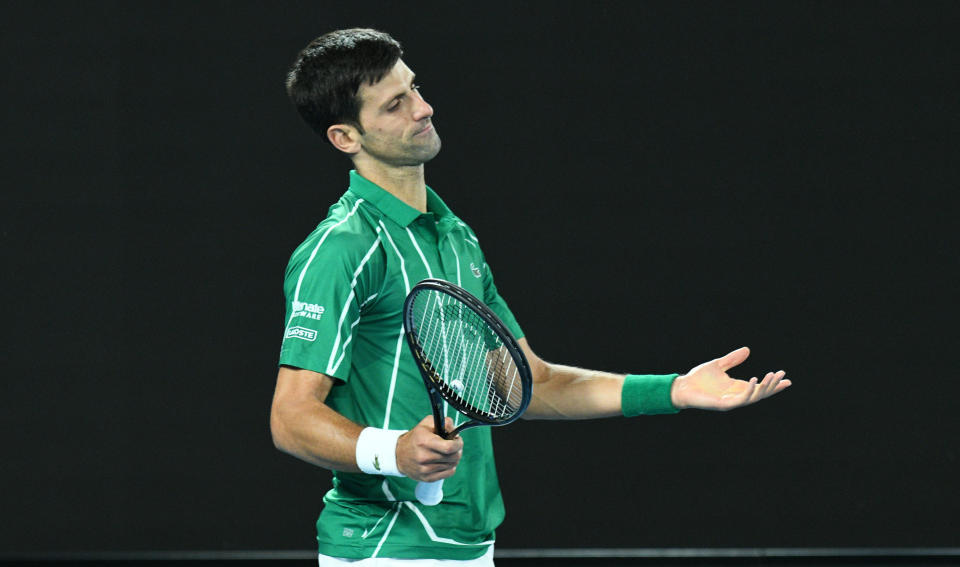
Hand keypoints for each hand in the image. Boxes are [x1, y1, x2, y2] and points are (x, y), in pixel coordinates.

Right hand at [396, 416, 462, 481]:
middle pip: (453, 457)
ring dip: (453, 458)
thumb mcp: (427, 424)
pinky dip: (450, 467)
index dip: (458, 444)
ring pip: (452, 465)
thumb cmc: (415, 438)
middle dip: (458, 450)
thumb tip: (455, 430)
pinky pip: (448, 473)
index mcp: (424, 442)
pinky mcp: (427, 478)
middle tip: (454, 446)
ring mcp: (425, 469)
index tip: (457, 440)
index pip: (449, 447)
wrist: (399, 454)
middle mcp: (424, 457)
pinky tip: (444, 461)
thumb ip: (444, 422)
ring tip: (446, 453)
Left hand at [671, 347, 790, 410]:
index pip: (760, 387)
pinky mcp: (724, 404)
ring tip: (772, 375)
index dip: (773, 384)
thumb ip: (733, 359)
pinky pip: (741, 399)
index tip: (787, 379)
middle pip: (761, 393)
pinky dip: (749, 391)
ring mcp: (731, 401)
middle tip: (783, 375)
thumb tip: (747, 350)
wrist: (682, 387)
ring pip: (754, 397)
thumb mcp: (718, 364)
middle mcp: (736, 395)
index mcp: (737, 387)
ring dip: (765, 387)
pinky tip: (754, 380)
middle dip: (773, 385)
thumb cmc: (698, 378)